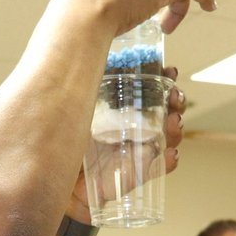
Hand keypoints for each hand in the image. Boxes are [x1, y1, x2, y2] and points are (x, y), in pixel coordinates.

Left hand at [67, 69, 185, 223]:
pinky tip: (170, 154)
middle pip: (166, 111)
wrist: (58, 176)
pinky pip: (158, 168)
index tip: (169, 70)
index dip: (163, 79)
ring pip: (168, 137)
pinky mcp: (136, 174)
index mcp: (121, 107)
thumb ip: (82, 87)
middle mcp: (133, 127)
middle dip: (176, 101)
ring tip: (173, 121)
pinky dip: (168, 162)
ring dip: (175, 128)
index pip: (149, 90)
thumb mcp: (73, 108)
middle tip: (175, 96)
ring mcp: (137, 150)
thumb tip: (85, 59)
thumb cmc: (63, 140)